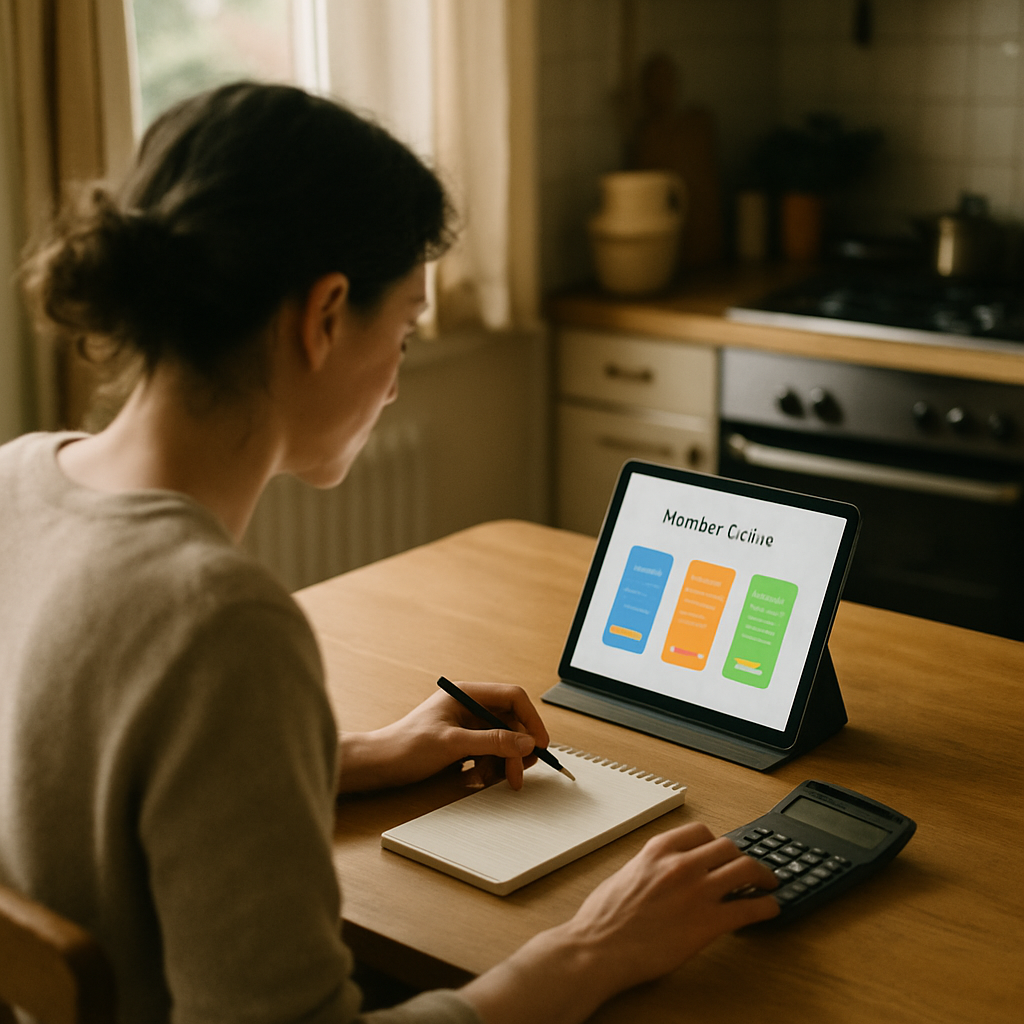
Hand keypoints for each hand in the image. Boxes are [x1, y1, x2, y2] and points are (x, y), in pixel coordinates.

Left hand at [337, 681, 550, 792]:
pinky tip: (477, 779)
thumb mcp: (452, 743)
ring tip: (491, 779)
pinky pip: (489, 753)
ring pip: (502, 741)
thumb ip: (492, 741)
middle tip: (518, 773)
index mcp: (466, 694)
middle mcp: (469, 706)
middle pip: (510, 723)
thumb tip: (525, 742)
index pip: (512, 697)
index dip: (530, 719)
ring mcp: (466, 725)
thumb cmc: (405, 746)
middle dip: (516, 749)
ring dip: (502, 762)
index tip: (539, 743)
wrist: (379, 765)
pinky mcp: (462, 743)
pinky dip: (489, 768)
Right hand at [565, 822, 780, 990]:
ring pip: (745, 869)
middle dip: (741, 857)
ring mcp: (697, 892)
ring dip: (762, 875)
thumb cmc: (603, 919)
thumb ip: (649, 867)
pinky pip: (749, 908)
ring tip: (769, 883)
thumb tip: (661, 872)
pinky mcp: (708, 923)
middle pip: (727, 847)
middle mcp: (681, 864)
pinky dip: (766, 907)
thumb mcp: (624, 875)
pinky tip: (770, 909)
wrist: (598, 949)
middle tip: (749, 868)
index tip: (720, 851)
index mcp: (657, 850)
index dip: (715, 842)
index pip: (699, 831)